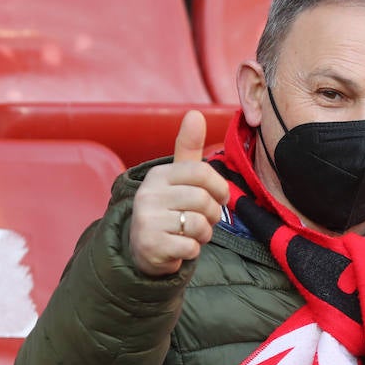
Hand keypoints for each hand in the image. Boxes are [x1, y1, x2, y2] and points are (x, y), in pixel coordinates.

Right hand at [128, 110, 229, 277]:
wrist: (145, 249)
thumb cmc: (170, 209)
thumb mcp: (178, 178)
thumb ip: (188, 148)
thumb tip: (195, 113)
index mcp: (159, 175)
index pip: (202, 172)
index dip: (220, 188)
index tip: (219, 197)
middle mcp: (148, 194)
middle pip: (203, 200)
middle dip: (212, 215)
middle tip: (203, 220)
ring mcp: (147, 220)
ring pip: (199, 225)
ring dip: (204, 234)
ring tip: (192, 233)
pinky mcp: (151, 246)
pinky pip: (191, 247)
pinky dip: (193, 250)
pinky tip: (180, 247)